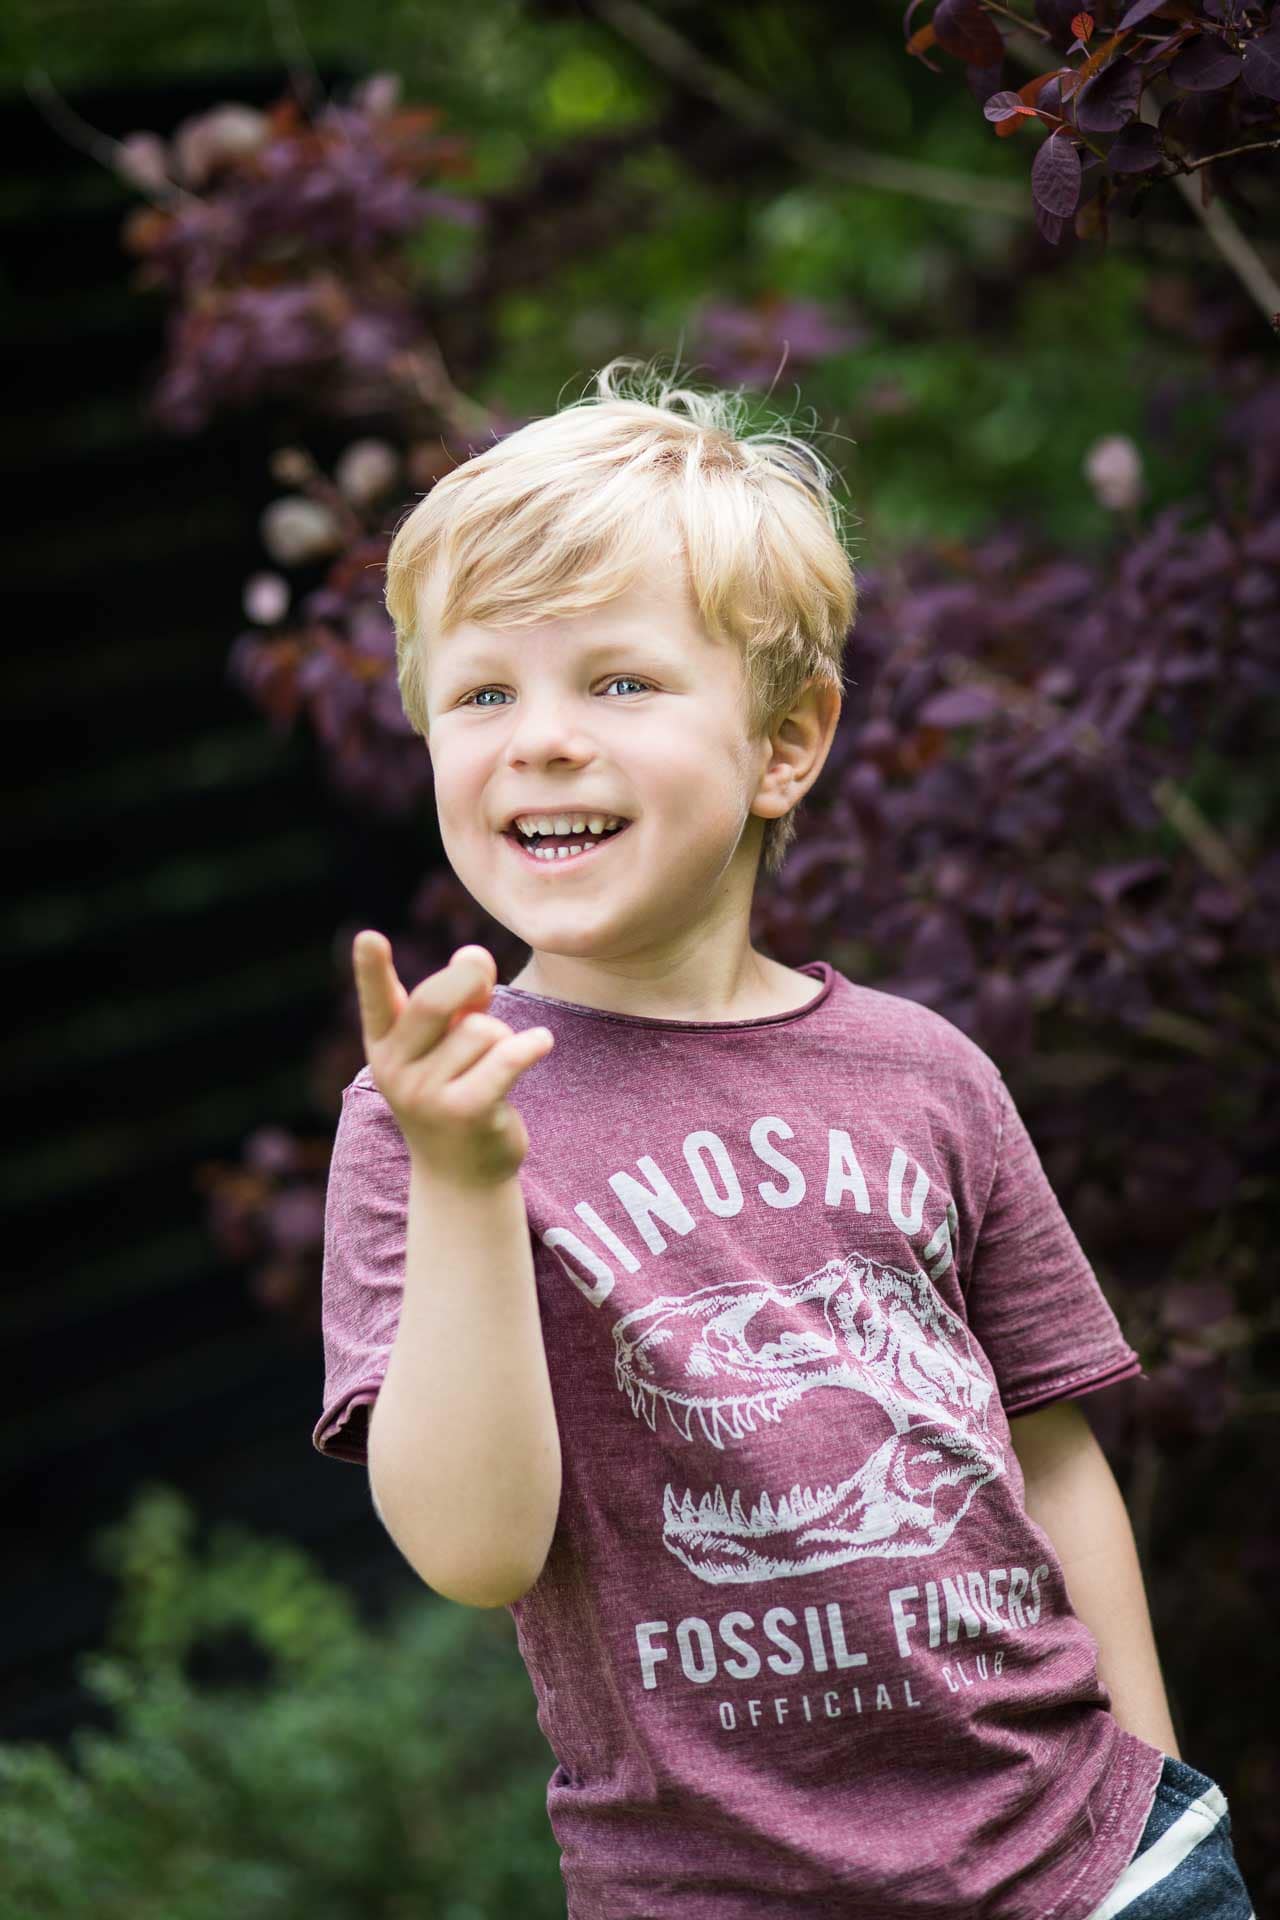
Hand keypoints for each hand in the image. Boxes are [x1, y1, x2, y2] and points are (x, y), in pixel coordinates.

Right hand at [351, 934, 552, 1187]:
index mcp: (384, 1044)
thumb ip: (459, 997)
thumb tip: (474, 955)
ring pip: (482, 1031)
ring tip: (496, 1062)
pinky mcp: (466, 1112)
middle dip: (468, 978)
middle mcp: (396, 1069)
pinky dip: (532, 1045)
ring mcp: (427, 1095)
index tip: (368, 938)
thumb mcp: (448, 1043)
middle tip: (484, 972)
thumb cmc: (457, 1089)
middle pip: (434, 1001)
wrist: (462, 1174)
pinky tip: (541, 1043)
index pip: (376, 1000)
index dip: (371, 969)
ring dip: (502, 1035)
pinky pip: (508, 1058)